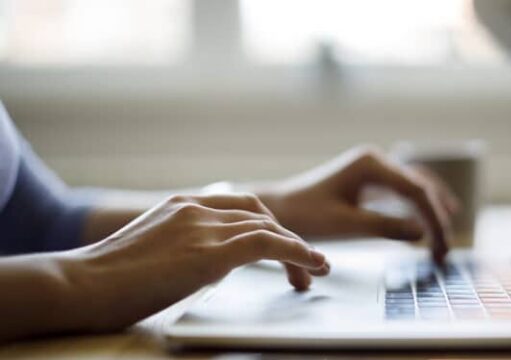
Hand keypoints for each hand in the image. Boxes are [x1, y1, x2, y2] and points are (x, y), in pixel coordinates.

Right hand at [62, 194, 328, 331]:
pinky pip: (268, 245)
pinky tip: (312, 265)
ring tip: (316, 271)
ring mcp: (201, 227)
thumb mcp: (150, 252)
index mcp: (181, 205)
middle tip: (303, 266)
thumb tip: (204, 264)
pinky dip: (297, 253)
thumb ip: (182, 247)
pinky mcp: (208, 252)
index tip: (281, 248)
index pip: (239, 207)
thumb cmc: (104, 280)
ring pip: (269, 228)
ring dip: (299, 250)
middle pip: (259, 214)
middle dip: (286, 237)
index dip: (267, 226)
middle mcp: (195, 208)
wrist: (78, 285)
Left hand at [257, 146, 454, 262]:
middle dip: (437, 217)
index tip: (442, 248)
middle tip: (446, 249)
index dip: (434, 220)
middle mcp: (375, 160)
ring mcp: (373, 168)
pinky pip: (404, 190)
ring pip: (416, 186)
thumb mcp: (346, 225)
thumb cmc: (306, 215)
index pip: (416, 191)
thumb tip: (423, 234)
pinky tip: (431, 221)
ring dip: (432, 210)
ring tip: (448, 235)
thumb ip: (385, 227)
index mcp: (370, 164)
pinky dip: (419, 207)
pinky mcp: (369, 180)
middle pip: (421, 186)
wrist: (279, 209)